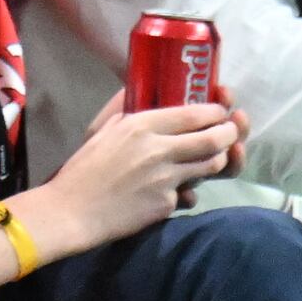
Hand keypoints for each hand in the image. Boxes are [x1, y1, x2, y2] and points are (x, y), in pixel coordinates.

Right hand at [17, 92, 247, 257]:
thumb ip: (126, 110)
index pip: (194, 113)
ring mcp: (166, 178)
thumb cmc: (84, 169)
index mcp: (142, 125)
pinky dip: (186, 192)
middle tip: (230, 133)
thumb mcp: (102, 131)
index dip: (216, 111)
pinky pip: (188, 194)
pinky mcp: (166, 204)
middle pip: (213, 139)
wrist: (71, 211)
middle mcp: (159, 149)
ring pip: (210, 166)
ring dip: (217, 161)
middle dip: (230, 134)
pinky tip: (178, 191)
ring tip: (212, 159)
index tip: (220, 111)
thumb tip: (138, 89)